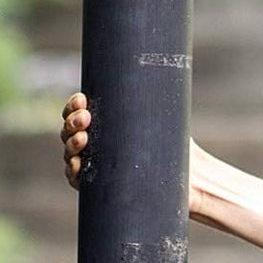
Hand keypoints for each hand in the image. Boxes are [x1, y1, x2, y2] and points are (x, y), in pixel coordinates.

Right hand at [61, 90, 208, 216]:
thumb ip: (148, 103)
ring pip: (71, 153)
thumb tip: (148, 73)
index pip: (78, 111)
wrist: (192, 183)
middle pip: (70, 130)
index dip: (74, 105)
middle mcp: (97, 145)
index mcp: (105, 126)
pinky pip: (78, 180)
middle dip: (72, 121)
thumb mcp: (162, 121)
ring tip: (83, 138)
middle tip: (86, 118)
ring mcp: (97, 167)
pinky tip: (76, 165)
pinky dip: (73, 172)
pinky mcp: (101, 189)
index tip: (83, 99)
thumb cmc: (179, 151)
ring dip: (71, 144)